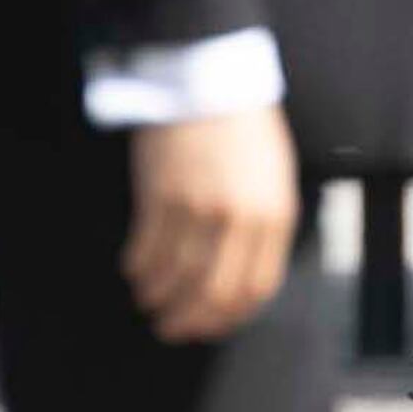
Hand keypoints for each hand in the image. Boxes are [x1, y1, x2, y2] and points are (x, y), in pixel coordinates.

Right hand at [121, 105, 299, 343]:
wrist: (212, 82)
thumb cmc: (245, 133)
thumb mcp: (274, 181)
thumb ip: (265, 230)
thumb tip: (242, 284)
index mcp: (275, 215)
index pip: (256, 289)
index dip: (230, 317)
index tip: (211, 326)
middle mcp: (240, 217)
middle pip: (214, 292)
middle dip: (191, 320)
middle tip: (172, 329)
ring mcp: (199, 207)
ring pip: (176, 276)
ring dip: (159, 298)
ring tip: (150, 301)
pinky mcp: (162, 194)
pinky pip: (148, 249)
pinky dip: (140, 269)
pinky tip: (136, 273)